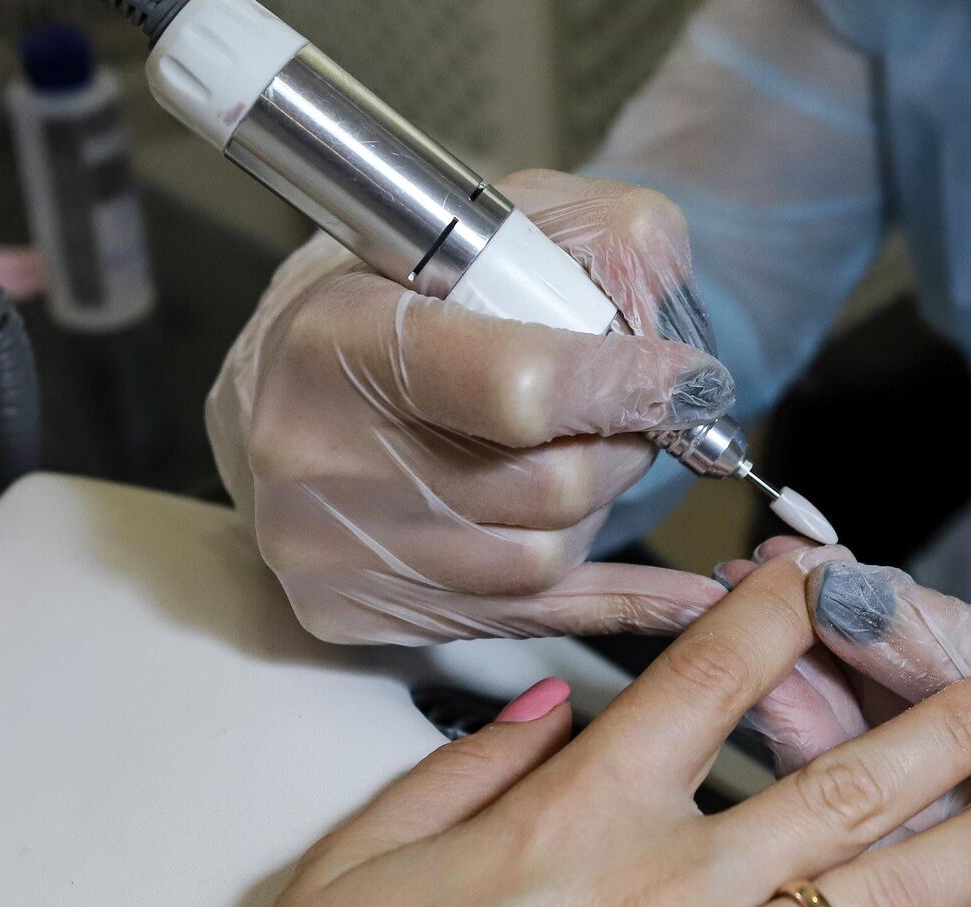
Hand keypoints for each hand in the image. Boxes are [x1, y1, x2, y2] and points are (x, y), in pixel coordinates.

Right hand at [186, 548, 970, 906]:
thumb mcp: (354, 869)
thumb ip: (463, 772)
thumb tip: (546, 708)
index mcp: (577, 824)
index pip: (703, 685)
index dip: (773, 614)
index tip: (824, 573)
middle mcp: (669, 898)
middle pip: (843, 785)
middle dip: (949, 723)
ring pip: (887, 902)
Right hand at [208, 169, 733, 643]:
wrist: (282, 377)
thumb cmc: (396, 293)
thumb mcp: (495, 222)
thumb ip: (603, 238)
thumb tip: (670, 323)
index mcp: (340, 334)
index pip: (521, 388)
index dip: (628, 386)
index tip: (688, 378)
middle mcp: (320, 452)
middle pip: (549, 486)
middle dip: (623, 445)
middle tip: (628, 412)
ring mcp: (330, 546)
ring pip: (545, 558)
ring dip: (597, 508)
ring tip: (580, 453)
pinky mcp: (351, 608)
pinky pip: (526, 619)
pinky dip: (618, 601)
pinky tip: (682, 596)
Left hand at [722, 544, 970, 906]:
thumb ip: (960, 655)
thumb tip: (843, 591)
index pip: (870, 832)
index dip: (803, 723)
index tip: (750, 630)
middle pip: (862, 784)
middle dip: (804, 674)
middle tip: (741, 581)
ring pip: (890, 738)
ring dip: (840, 648)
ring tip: (775, 564)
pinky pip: (936, 706)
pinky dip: (896, 644)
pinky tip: (845, 580)